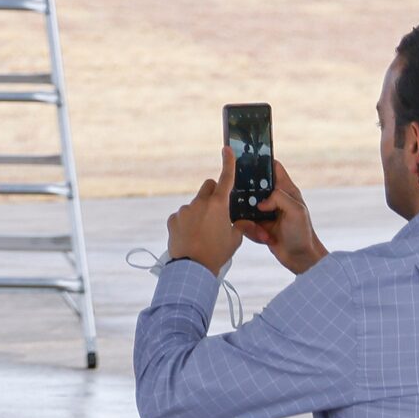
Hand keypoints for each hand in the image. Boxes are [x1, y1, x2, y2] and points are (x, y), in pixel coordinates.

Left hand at [165, 151, 244, 276]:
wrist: (192, 268)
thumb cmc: (217, 253)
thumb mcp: (235, 239)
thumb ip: (240, 225)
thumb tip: (245, 222)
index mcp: (218, 205)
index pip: (225, 178)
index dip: (228, 162)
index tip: (226, 150)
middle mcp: (199, 203)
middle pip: (208, 187)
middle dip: (214, 194)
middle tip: (218, 211)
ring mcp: (184, 210)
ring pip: (195, 204)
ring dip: (200, 212)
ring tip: (203, 233)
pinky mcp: (173, 219)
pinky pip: (182, 216)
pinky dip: (187, 222)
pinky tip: (190, 236)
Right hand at [235, 159, 327, 274]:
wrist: (299, 257)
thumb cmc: (302, 233)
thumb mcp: (296, 210)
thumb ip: (279, 198)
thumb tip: (260, 203)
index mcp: (285, 190)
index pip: (273, 168)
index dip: (261, 161)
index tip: (246, 159)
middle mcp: (273, 198)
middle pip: (252, 186)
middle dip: (245, 194)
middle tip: (248, 205)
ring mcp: (264, 212)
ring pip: (244, 207)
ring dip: (249, 220)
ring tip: (263, 232)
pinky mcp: (257, 224)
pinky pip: (244, 223)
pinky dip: (251, 232)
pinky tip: (264, 238)